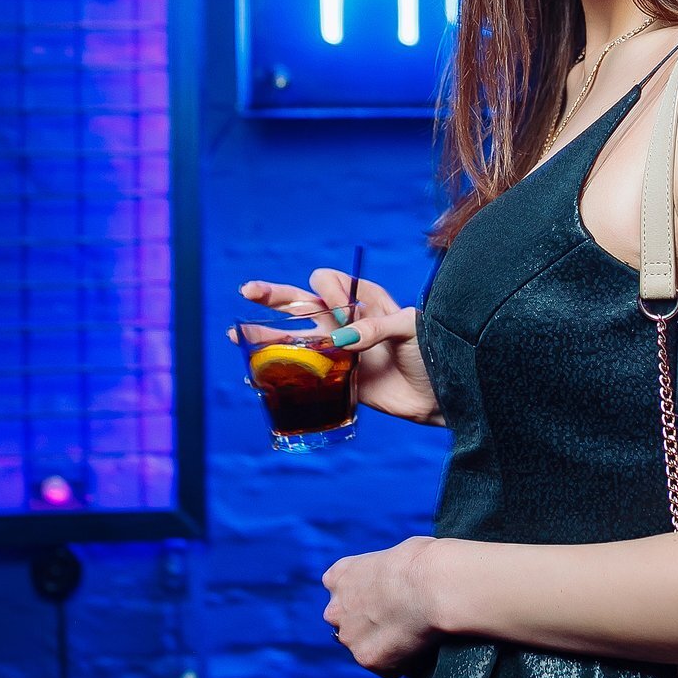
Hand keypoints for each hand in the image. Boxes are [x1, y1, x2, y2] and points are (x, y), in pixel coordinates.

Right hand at [230, 268, 443, 426]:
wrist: (441, 394)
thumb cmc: (434, 353)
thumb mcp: (411, 329)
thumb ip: (377, 327)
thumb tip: (340, 339)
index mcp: (364, 299)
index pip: (329, 283)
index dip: (326, 293)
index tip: (342, 312)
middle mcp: (346, 321)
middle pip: (302, 303)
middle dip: (275, 297)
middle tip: (249, 292)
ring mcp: (339, 349)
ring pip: (296, 336)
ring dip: (266, 334)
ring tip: (237, 334)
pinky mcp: (337, 377)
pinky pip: (304, 371)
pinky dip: (279, 370)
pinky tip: (254, 372)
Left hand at [322, 536, 442, 677]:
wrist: (431, 585)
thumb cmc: (421, 563)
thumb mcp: (391, 556)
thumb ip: (383, 574)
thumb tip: (399, 581)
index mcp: (339, 577)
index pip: (342, 593)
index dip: (366, 598)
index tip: (386, 599)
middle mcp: (336, 609)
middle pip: (349, 624)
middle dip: (369, 625)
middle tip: (401, 620)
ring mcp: (350, 637)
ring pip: (365, 647)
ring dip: (384, 645)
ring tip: (416, 634)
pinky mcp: (368, 659)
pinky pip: (387, 667)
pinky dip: (402, 662)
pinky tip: (420, 646)